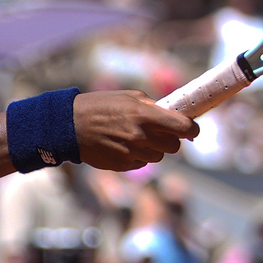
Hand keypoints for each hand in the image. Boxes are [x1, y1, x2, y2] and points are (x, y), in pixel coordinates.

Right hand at [74, 90, 196, 171]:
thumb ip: (153, 106)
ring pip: (159, 157)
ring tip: (135, 138)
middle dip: (170, 139)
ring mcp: (133, 152)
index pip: (184, 127)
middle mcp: (142, 135)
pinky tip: (123, 146)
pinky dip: (138, 157)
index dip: (192, 129)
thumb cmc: (100, 106)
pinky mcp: (124, 165)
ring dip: (153, 149)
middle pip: (174, 146)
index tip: (191, 129)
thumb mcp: (129, 97)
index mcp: (146, 114)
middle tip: (159, 132)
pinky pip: (142, 164)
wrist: (70, 126)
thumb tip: (174, 115)